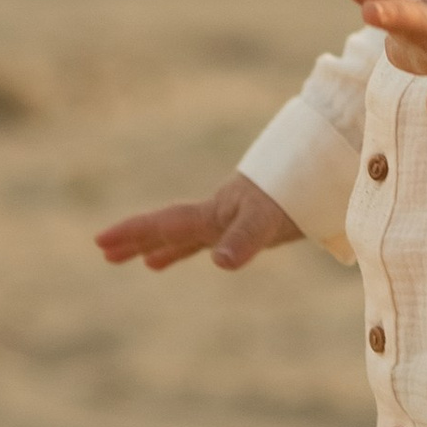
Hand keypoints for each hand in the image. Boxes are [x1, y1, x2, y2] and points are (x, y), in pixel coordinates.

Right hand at [95, 173, 300, 271]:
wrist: (326, 163)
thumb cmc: (296, 191)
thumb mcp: (267, 220)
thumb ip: (244, 239)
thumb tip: (219, 262)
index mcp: (214, 214)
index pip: (165, 225)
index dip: (133, 233)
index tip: (101, 241)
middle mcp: (218, 214)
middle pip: (168, 228)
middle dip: (137, 240)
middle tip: (105, 251)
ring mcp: (235, 216)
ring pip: (191, 234)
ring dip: (167, 247)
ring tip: (147, 263)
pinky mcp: (255, 221)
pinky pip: (220, 237)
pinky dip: (208, 247)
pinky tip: (211, 254)